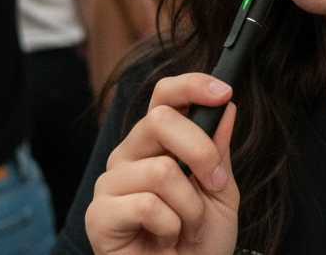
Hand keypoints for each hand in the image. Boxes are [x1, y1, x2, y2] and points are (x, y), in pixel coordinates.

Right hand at [85, 73, 238, 254]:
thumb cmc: (199, 240)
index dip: (192, 85)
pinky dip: (170, 225)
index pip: (165, 95)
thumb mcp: (221, 191)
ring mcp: (111, 182)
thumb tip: (226, 107)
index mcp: (158, 141)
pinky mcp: (99, 215)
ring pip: (161, 169)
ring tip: (187, 226)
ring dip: (190, 205)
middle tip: (216, 184)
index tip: (224, 92)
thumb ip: (219, 150)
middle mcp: (130, 153)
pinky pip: (146, 204)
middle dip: (201, 152)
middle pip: (161, 120)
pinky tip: (165, 239)